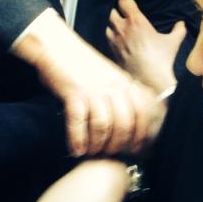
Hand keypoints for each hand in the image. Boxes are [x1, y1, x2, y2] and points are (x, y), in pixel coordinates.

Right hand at [14, 9, 162, 155]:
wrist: (58, 47)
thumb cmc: (83, 67)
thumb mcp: (111, 78)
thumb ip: (124, 96)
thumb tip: (134, 125)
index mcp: (125, 83)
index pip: (144, 112)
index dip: (142, 134)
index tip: (137, 149)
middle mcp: (113, 86)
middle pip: (125, 123)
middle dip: (118, 145)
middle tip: (110, 154)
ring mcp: (94, 89)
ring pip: (103, 125)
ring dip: (97, 145)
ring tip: (92, 153)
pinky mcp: (73, 92)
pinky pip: (78, 121)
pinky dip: (78, 139)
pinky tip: (76, 149)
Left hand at [107, 0, 184, 94]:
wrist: (149, 79)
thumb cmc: (161, 58)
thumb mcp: (173, 42)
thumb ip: (178, 30)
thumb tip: (181, 23)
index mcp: (136, 21)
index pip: (123, 2)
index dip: (127, 3)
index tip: (132, 7)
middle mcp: (123, 28)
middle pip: (112, 13)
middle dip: (118, 14)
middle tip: (125, 18)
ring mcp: (115, 40)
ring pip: (107, 26)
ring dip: (113, 26)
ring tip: (121, 30)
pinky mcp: (112, 52)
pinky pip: (108, 40)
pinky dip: (112, 39)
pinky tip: (120, 43)